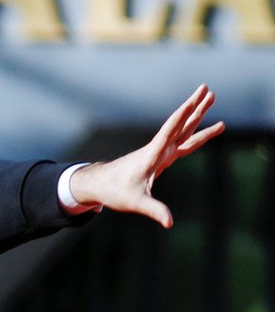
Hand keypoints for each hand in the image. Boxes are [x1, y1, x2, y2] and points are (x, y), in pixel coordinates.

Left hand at [69, 85, 223, 227]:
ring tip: (211, 99)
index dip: (184, 114)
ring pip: (182, 130)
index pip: (171, 130)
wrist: (99, 185)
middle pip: (180, 124)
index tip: (197, 98)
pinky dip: (195, 135)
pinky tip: (205, 131)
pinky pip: (181, 142)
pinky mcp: (159, 158)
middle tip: (208, 89)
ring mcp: (159, 152)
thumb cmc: (114, 192)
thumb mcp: (135, 202)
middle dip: (195, 107)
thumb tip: (169, 223)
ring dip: (197, 116)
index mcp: (152, 155)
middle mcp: (157, 149)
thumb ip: (154, 210)